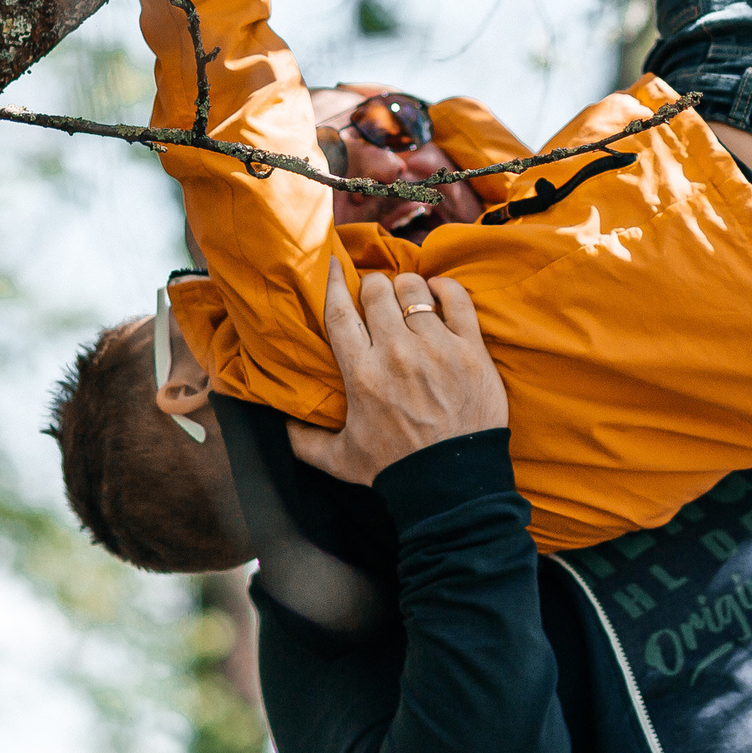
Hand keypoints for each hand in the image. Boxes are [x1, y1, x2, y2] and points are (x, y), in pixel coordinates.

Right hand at [287, 269, 507, 485]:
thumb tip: (280, 425)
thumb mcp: (339, 459)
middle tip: (375, 297)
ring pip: (414, 288)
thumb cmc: (395, 470)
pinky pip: (457, 298)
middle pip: (376, 290)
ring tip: (408, 299)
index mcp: (361, 373)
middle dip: (371, 287)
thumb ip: (304, 441)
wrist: (451, 488)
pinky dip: (445, 289)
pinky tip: (439, 294)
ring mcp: (437, 348)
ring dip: (406, 288)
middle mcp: (396, 353)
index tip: (330, 264)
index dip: (331, 281)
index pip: (340, 311)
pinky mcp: (471, 350)